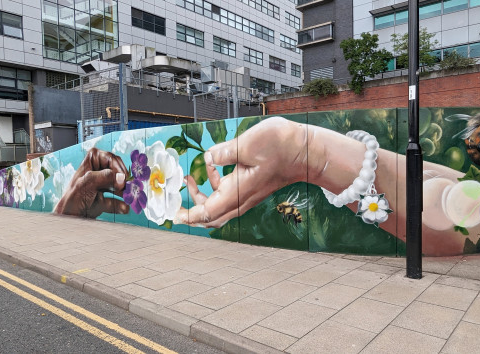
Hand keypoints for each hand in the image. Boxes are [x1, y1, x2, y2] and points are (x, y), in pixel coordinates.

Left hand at [55, 147, 129, 217]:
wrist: (69, 217)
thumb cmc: (73, 197)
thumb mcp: (88, 183)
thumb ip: (105, 177)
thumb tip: (122, 178)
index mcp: (92, 159)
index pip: (111, 158)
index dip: (118, 168)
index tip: (122, 179)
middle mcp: (99, 170)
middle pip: (119, 172)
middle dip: (124, 182)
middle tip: (128, 190)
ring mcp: (104, 184)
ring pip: (121, 186)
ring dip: (126, 194)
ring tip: (129, 199)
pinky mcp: (106, 198)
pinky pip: (118, 199)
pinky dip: (122, 204)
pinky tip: (124, 208)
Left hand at [174, 117, 307, 227]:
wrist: (307, 152)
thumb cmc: (282, 147)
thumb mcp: (247, 145)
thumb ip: (224, 152)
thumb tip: (209, 157)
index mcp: (238, 192)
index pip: (207, 213)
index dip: (187, 216)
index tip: (172, 215)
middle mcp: (242, 198)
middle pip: (211, 217)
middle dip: (191, 212)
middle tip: (175, 202)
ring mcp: (248, 193)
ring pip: (218, 206)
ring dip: (201, 197)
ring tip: (189, 178)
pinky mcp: (252, 186)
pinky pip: (228, 194)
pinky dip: (214, 185)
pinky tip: (212, 166)